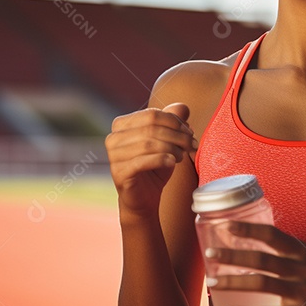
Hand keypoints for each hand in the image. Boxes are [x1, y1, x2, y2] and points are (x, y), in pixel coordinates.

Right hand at [105, 102, 197, 216]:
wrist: (144, 199)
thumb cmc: (155, 167)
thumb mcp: (167, 141)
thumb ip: (172, 121)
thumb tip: (183, 107)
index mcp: (121, 125)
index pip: (151, 114)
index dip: (174, 121)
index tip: (190, 132)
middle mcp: (113, 138)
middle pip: (151, 128)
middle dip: (176, 135)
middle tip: (192, 144)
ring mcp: (113, 156)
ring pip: (148, 144)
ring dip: (172, 148)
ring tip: (182, 156)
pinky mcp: (119, 173)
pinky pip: (143, 161)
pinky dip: (162, 159)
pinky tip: (172, 162)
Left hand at [204, 220, 305, 305]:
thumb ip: (283, 251)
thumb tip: (248, 240)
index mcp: (301, 252)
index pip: (272, 235)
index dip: (248, 229)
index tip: (225, 226)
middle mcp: (302, 268)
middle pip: (261, 259)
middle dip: (232, 256)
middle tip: (208, 255)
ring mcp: (303, 292)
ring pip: (262, 284)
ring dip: (234, 282)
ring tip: (212, 283)